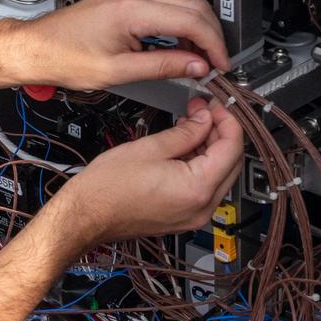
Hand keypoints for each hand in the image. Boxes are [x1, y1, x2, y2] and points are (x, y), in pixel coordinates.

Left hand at [3, 0, 228, 88]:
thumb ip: (162, 66)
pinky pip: (167, 0)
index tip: (220, 65)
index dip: (213, 45)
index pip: (192, 21)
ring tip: (197, 56)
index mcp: (133, 9)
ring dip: (197, 25)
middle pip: (194, 5)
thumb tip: (195, 66)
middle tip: (214, 63)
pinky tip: (178, 42)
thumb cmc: (64, 57)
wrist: (37, 47)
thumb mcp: (117, 71)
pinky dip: (180, 19)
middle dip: (211, 35)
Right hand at [49, 97, 242, 246]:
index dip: (227, 119)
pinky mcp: (184, 217)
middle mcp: (202, 207)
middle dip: (221, 132)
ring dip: (210, 147)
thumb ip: (186, 132)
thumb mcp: (150, 147)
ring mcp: (194, 215)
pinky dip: (200, 164)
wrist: (87, 215)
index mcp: (197, 188)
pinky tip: (184, 146)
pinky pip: (204, 187)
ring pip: (219, 174)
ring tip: (190, 124)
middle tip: (205, 110)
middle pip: (231, 162)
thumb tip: (205, 118)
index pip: (233, 147)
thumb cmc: (108, 188)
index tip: (216, 104)